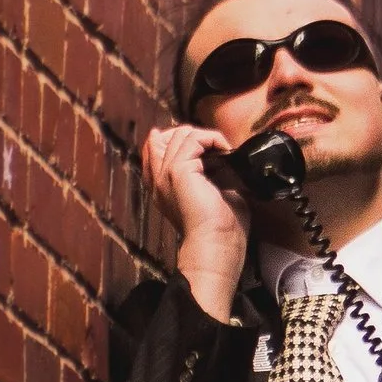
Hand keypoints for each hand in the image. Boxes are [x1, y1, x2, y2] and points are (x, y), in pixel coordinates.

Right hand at [143, 121, 249, 318]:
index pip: (156, 151)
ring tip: (224, 151)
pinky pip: (193, 139)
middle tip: (218, 146)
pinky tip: (225, 151)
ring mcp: (165, 175)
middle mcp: (159, 181)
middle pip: (165, 138)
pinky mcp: (177, 171)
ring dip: (205, 137)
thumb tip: (223, 154)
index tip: (204, 141)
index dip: (177, 139)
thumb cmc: (222, 229)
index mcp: (164, 189)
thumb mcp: (216, 194)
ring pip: (179, 135)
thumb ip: (211, 174)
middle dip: (193, 135)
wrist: (217, 245)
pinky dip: (212, 139)